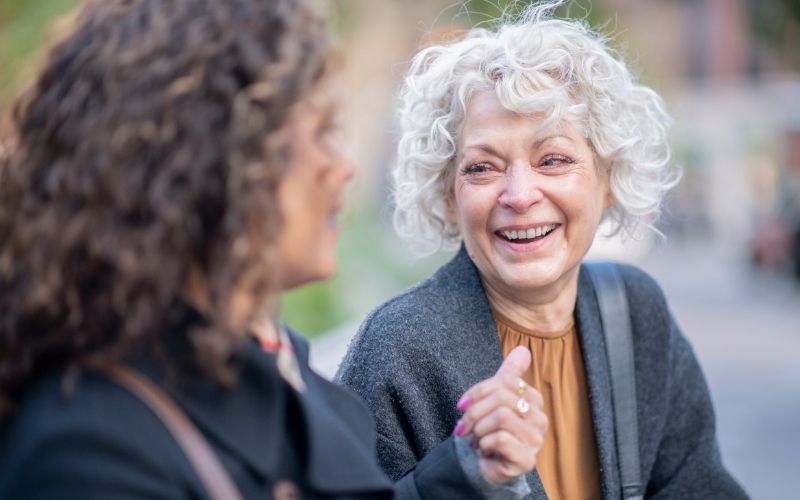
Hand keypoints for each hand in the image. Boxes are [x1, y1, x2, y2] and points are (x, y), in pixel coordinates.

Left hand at [454, 346, 547, 483]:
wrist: (487, 466)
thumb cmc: (491, 430)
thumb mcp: (495, 398)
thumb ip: (509, 374)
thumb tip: (522, 349)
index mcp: (534, 399)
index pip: (506, 380)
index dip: (478, 391)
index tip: (461, 405)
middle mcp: (540, 418)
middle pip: (502, 398)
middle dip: (475, 412)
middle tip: (464, 426)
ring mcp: (536, 440)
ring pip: (501, 417)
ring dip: (479, 429)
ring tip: (476, 439)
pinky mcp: (527, 460)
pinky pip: (501, 439)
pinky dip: (484, 444)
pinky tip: (484, 450)